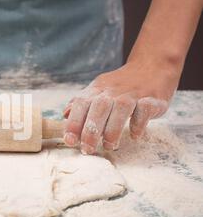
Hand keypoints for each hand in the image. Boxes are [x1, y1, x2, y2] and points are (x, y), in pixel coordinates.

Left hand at [62, 60, 179, 153]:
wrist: (151, 67)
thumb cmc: (119, 86)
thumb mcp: (97, 90)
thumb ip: (81, 103)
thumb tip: (65, 114)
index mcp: (96, 90)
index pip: (80, 104)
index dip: (73, 123)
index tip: (70, 141)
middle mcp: (112, 91)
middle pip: (99, 108)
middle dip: (91, 131)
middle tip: (88, 149)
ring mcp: (132, 94)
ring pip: (121, 109)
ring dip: (113, 130)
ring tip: (109, 146)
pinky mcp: (151, 99)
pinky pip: (144, 110)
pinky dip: (139, 123)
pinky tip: (134, 135)